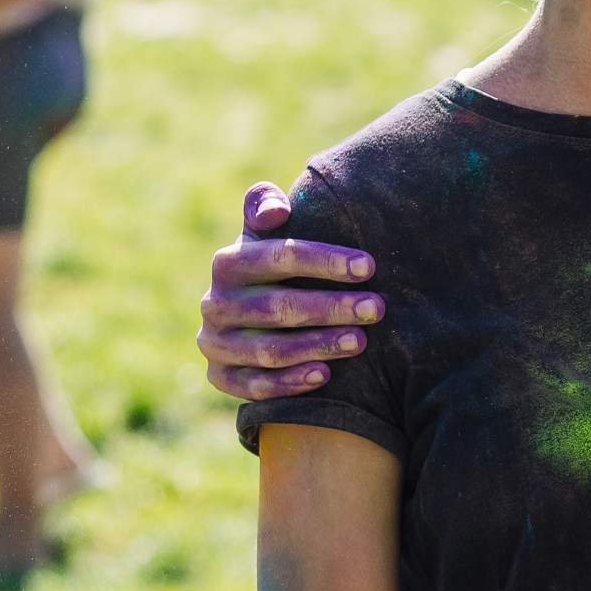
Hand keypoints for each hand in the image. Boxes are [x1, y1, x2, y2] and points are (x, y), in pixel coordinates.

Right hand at [197, 182, 385, 400]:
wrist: (247, 318)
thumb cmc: (273, 268)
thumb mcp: (266, 233)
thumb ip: (264, 204)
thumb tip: (277, 211)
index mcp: (228, 263)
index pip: (279, 257)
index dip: (324, 261)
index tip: (369, 266)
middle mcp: (214, 304)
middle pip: (278, 307)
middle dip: (331, 307)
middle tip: (375, 308)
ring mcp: (215, 343)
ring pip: (269, 349)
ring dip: (317, 345)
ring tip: (360, 341)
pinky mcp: (219, 377)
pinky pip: (254, 386)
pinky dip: (289, 382)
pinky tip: (325, 374)